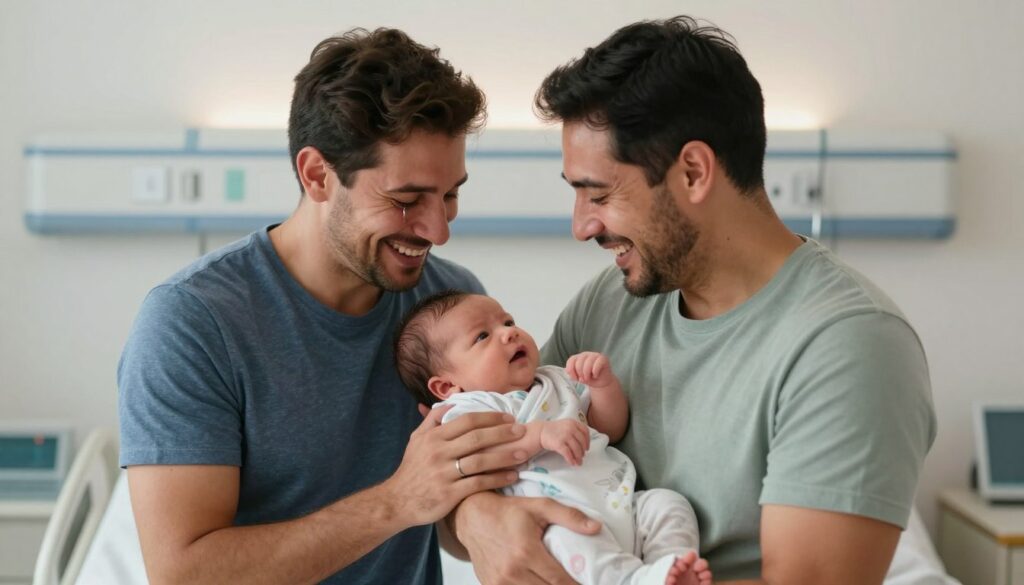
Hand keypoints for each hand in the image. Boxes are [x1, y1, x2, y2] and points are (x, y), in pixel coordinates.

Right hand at [383, 406, 528, 526]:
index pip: (466, 421)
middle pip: (476, 438)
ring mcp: (444, 473)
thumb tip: (452, 399)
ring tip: (523, 453)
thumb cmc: (412, 468)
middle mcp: (438, 452)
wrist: (397, 501)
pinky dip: (497, 478)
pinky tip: (512, 475)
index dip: (489, 418)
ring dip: (504, 456)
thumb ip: (433, 419)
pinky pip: (478, 483)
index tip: (508, 418)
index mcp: (433, 437)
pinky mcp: (449, 493)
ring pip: (480, 460)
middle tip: (522, 431)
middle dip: (502, 433)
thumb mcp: (417, 439)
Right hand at [454, 491, 600, 584]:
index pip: (558, 581)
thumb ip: (569, 516)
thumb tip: (596, 527)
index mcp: (526, 552)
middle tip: (574, 582)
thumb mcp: (540, 506)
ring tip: (556, 582)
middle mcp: (512, 571)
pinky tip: (537, 582)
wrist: (472, 517)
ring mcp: (499, 582)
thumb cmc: (507, 511)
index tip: (587, 584)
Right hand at [539, 419, 589, 465]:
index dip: (588, 441)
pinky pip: (568, 453)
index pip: (585, 431)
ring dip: (578, 457)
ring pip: (576, 448)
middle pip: (582, 441)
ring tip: (578, 462)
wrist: (540, 431)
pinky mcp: (559, 443)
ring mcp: (565, 435)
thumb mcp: (566, 425)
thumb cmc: (554, 430)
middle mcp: (570, 428)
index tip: (587, 448)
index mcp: (573, 422)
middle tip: (582, 457)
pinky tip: (572, 463)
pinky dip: (571, 459)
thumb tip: (584, 445)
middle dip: (583, 451)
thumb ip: (575, 430)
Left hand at [566, 351, 616, 388]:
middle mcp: (585, 354)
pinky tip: (596, 375)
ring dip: (587, 375)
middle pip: (578, 364)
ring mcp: (594, 355)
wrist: (601, 381)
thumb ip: (575, 376)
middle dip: (580, 374)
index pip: (571, 361)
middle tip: (584, 379)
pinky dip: (595, 372)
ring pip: (587, 364)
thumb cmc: (589, 378)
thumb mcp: (579, 378)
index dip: (571, 371)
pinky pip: (597, 364)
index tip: (575, 378)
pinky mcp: (603, 358)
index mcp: (577, 357)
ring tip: (589, 378)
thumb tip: (578, 377)